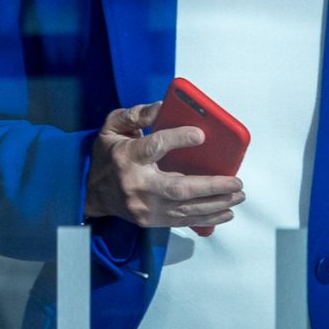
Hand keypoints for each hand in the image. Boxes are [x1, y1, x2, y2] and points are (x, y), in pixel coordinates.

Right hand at [85, 103, 241, 231]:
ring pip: (184, 209)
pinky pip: (181, 221)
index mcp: (128, 157)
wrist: (90, 191)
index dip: (178, 140)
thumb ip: (137, 115)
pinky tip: (225, 213)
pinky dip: (206, 219)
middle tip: (236, 182)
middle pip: (178, 189)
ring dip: (215, 205)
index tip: (200, 134)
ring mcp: (143, 207)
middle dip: (211, 187)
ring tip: (238, 196)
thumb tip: (163, 107)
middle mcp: (137, 185)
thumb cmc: (109, 155)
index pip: (154, 147)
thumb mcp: (114, 127)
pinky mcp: (150, 220)